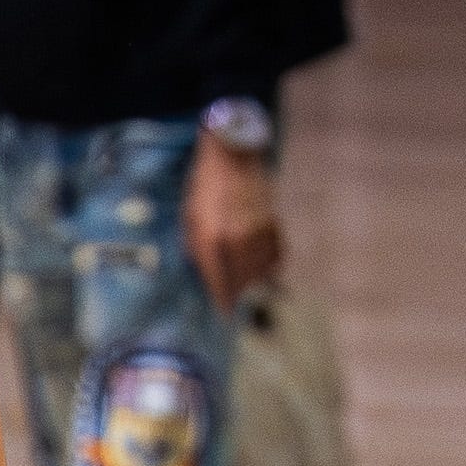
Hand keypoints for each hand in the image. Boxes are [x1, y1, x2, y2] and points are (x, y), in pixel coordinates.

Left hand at [182, 125, 282, 306]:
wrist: (233, 153)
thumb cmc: (205, 183)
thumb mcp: (190, 215)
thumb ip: (197, 246)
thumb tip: (205, 270)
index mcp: (212, 238)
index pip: (218, 280)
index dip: (221, 299)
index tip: (224, 312)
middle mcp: (237, 239)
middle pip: (240, 280)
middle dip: (235, 291)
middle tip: (232, 298)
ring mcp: (258, 232)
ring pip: (259, 270)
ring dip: (252, 280)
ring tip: (245, 283)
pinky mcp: (273, 223)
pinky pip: (275, 255)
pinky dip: (270, 264)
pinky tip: (263, 267)